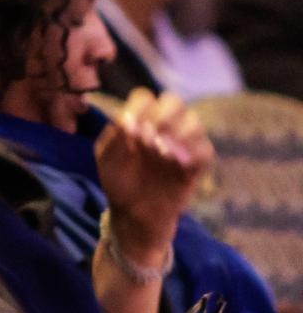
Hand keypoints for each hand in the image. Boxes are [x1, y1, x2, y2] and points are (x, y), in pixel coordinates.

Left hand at [96, 89, 212, 259]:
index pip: (144, 97)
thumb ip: (115, 138)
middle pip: (174, 101)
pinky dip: (195, 152)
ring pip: (194, 121)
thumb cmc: (118, 183)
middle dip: (163, 115)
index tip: (131, 130)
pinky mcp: (194, 165)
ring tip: (162, 152)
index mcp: (137, 122)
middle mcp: (161, 128)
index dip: (140, 108)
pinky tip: (178, 164)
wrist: (135, 214)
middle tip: (151, 136)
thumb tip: (128, 118)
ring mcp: (180, 145)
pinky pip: (206, 150)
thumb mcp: (107, 161)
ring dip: (180, 132)